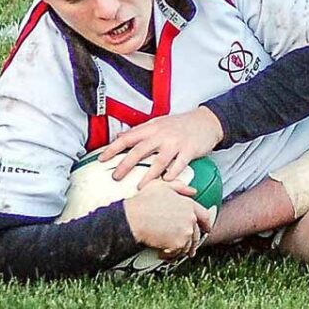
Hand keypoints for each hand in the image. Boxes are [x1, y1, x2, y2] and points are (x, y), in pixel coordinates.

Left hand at [100, 107, 223, 188]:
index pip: (128, 137)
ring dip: (148, 175)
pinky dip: (171, 174)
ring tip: (139, 186)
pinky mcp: (189, 150)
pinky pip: (179, 165)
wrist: (206, 121)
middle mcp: (162, 134)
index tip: (102, 159)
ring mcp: (176, 143)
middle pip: (140, 150)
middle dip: (125, 164)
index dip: (113, 148)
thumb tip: (120, 136)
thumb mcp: (159, 122)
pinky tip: (166, 181)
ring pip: (159, 161)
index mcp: (152, 127)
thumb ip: (141, 131)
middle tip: (116, 177)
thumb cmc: (181, 124)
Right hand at [122, 181, 214, 258]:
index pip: (204, 216)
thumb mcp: (162, 186)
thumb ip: (179, 187)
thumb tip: (192, 191)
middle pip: (196, 234)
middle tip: (188, 248)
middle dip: (193, 242)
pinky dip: (170, 255)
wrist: (133, 219)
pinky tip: (162, 252)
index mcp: (188, 204)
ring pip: (187, 245)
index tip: (206, 228)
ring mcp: (185, 232)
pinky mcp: (178, 244)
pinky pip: (177, 253)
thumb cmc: (143, 202)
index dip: (206, 223)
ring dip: (180, 249)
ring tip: (170, 251)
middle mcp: (190, 219)